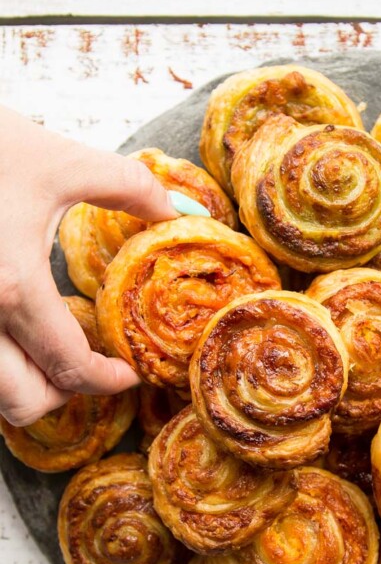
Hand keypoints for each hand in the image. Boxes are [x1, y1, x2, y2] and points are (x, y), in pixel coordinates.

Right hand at [0, 105, 177, 426]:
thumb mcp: (59, 160)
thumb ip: (129, 188)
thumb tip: (180, 211)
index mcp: (9, 286)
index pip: (70, 366)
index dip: (109, 380)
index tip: (127, 373)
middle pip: (21, 403)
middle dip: (61, 392)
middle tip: (85, 362)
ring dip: (22, 385)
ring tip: (45, 347)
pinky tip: (11, 327)